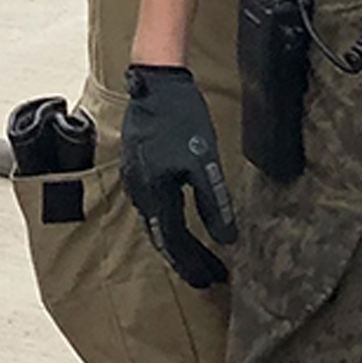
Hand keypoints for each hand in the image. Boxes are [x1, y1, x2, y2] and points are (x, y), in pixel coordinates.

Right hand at [117, 63, 236, 290]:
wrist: (156, 82)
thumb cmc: (180, 117)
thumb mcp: (204, 161)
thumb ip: (214, 202)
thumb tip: (226, 238)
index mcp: (155, 193)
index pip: (176, 242)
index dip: (195, 263)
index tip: (212, 279)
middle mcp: (140, 191)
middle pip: (163, 237)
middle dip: (185, 259)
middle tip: (206, 277)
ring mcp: (135, 178)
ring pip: (156, 222)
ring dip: (177, 241)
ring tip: (195, 255)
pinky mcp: (137, 165)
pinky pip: (152, 205)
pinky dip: (168, 220)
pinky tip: (178, 218)